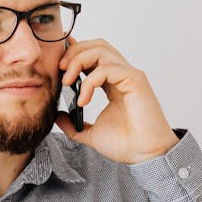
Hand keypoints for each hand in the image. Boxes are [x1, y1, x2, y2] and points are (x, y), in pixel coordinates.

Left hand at [55, 35, 179, 163]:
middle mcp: (121, 74)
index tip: (57, 64)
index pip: (93, 55)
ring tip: (67, 82)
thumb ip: (74, 124)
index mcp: (112, 83)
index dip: (74, 52)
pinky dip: (89, 81)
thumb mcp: (90, 133)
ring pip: (100, 50)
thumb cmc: (126, 144)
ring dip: (78, 61)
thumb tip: (58, 116)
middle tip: (59, 70)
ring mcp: (129, 75)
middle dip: (73, 52)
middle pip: (96, 45)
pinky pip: (106, 69)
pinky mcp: (134, 80)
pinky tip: (84, 100)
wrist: (144, 156)